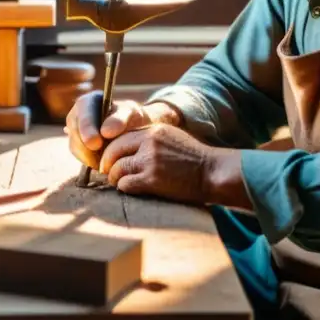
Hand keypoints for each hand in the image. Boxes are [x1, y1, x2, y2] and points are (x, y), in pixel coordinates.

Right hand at [64, 91, 179, 169]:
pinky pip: (80, 157)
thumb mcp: (131, 113)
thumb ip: (120, 118)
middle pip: (75, 132)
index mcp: (88, 102)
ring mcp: (74, 131)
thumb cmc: (132, 117)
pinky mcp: (76, 146)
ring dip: (90, 156)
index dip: (87, 130)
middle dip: (86, 147)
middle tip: (101, 160)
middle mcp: (76, 115)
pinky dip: (91, 161)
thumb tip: (105, 132)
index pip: (82, 115)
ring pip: (75, 147)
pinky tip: (104, 162)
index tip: (96, 144)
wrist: (133, 130)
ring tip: (107, 159)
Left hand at [97, 124, 215, 202]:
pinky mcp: (152, 179)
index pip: (120, 136)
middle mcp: (149, 142)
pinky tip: (131, 189)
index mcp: (153, 130)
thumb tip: (125, 148)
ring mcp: (150, 160)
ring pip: (117, 169)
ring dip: (115, 178)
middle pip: (113, 151)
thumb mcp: (171, 138)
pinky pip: (125, 184)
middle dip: (107, 164)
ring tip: (120, 182)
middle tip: (108, 172)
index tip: (109, 159)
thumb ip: (149, 139)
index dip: (111, 149)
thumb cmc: (193, 159)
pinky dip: (124, 188)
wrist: (212, 172)